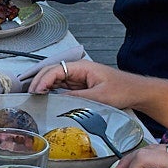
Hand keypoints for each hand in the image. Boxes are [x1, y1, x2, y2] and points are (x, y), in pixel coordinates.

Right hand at [28, 58, 142, 105]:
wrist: (137, 92)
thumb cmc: (124, 90)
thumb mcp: (100, 96)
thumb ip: (79, 98)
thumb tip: (59, 100)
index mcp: (83, 67)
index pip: (56, 70)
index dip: (43, 80)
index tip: (36, 91)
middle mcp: (78, 70)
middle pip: (52, 72)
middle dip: (39, 81)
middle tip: (30, 95)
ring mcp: (79, 78)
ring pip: (55, 79)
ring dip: (44, 86)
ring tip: (34, 97)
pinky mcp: (81, 86)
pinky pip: (62, 87)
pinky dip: (52, 91)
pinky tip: (46, 98)